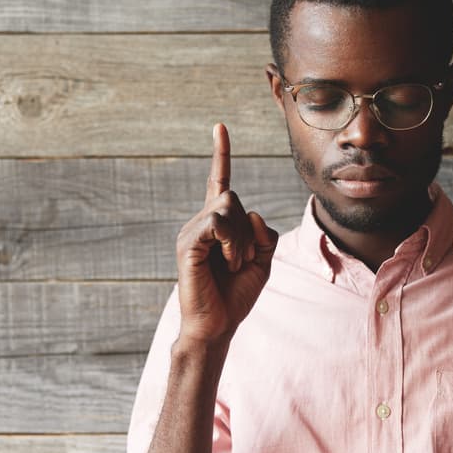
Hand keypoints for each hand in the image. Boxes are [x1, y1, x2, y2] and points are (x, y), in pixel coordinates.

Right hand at [175, 123, 278, 344]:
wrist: (218, 326)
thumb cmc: (236, 296)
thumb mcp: (262, 260)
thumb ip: (264, 234)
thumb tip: (252, 213)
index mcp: (217, 224)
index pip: (219, 181)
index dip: (221, 154)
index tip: (219, 127)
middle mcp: (201, 222)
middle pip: (233, 197)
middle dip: (248, 230)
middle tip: (243, 260)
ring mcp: (191, 232)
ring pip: (227, 207)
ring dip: (242, 239)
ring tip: (235, 264)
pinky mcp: (188, 244)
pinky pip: (217, 223)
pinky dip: (232, 242)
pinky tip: (229, 262)